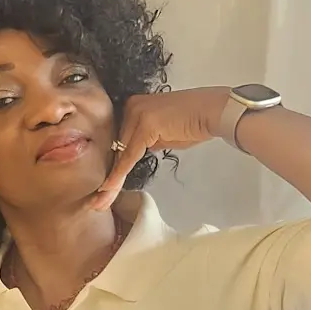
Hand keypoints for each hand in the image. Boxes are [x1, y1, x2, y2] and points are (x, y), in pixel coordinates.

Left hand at [92, 87, 229, 210]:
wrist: (213, 111)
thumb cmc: (192, 123)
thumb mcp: (160, 134)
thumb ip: (144, 142)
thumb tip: (132, 155)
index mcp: (131, 106)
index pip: (117, 143)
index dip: (111, 167)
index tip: (101, 189)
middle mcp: (130, 107)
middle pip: (115, 150)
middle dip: (108, 177)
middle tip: (97, 201)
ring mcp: (136, 114)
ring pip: (120, 155)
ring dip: (110, 182)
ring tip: (100, 203)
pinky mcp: (144, 125)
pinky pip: (129, 156)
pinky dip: (119, 174)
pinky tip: (108, 190)